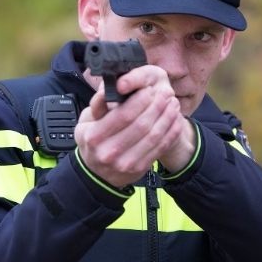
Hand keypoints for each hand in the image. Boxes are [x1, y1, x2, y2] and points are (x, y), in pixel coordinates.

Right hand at [74, 65, 195, 187]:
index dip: (139, 100)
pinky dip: (170, 132)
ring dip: (166, 117)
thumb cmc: (92, 142)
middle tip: (165, 93)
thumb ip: (98, 103)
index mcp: (94, 136)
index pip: (123, 115)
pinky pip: (160, 148)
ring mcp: (125, 163)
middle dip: (156, 106)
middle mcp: (109, 152)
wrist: (96, 174)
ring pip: (153, 136)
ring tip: (173, 103)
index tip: (148, 89)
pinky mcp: (139, 169)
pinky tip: (175, 120)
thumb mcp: (86, 121)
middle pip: (141, 125)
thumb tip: (109, 87)